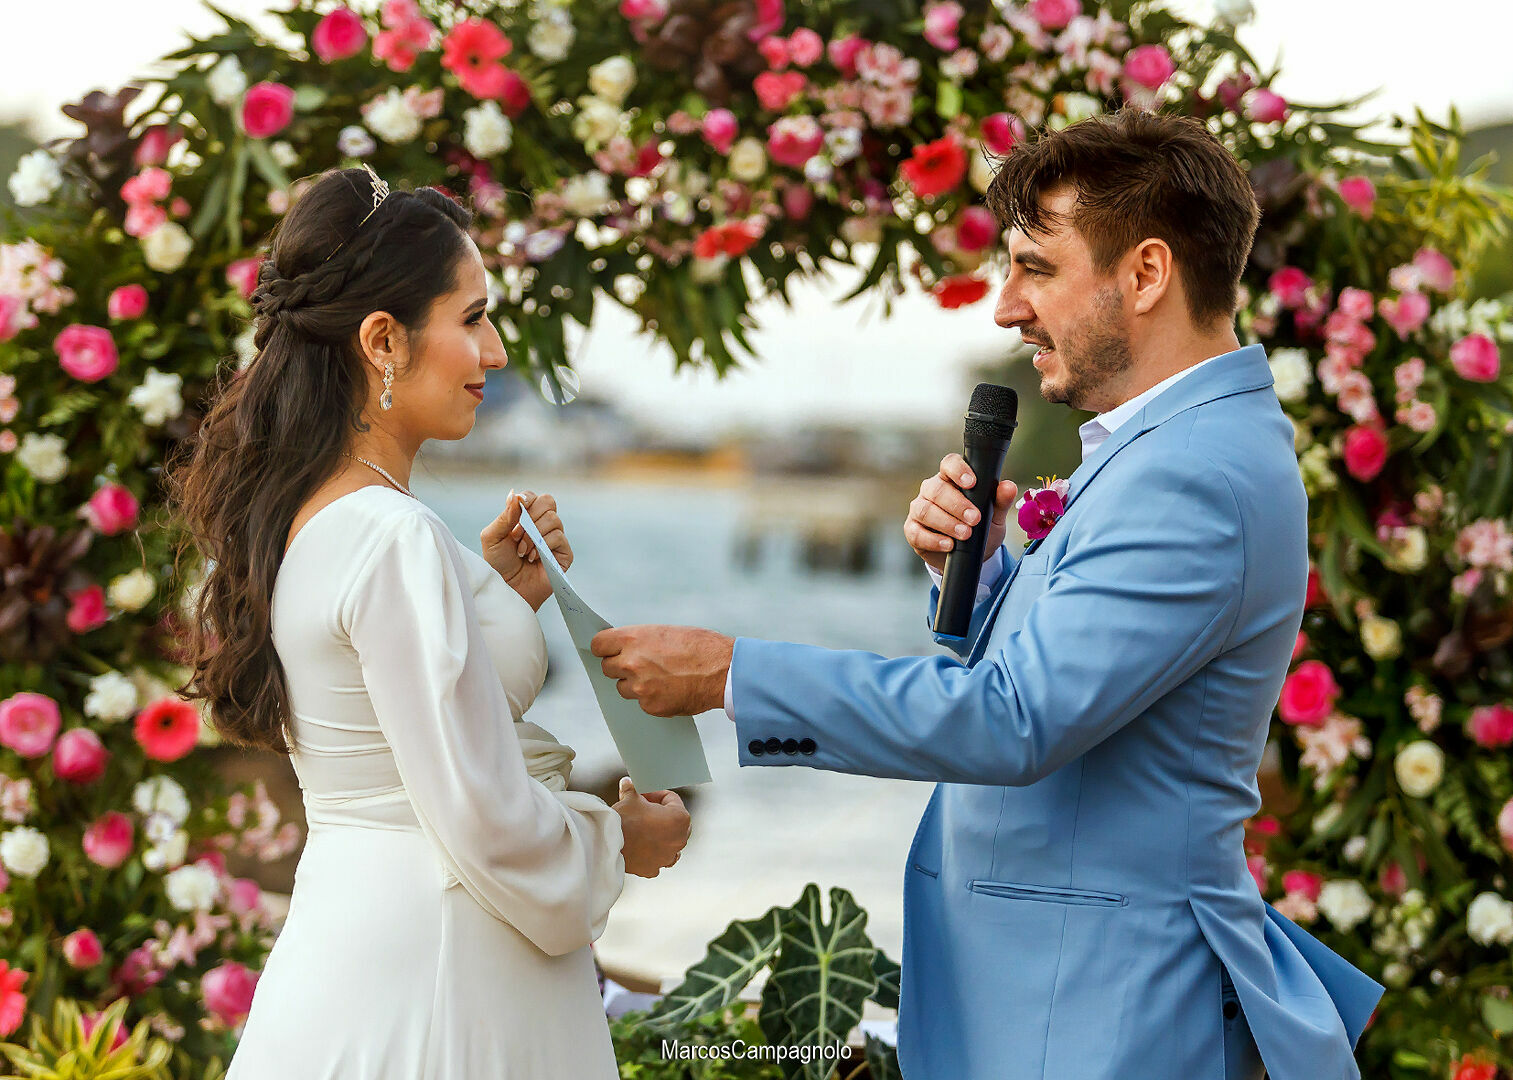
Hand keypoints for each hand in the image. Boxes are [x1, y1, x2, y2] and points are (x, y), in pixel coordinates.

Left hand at [481, 490, 570, 611]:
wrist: (507, 589)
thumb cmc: (498, 565)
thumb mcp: (492, 538)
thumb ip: (505, 516)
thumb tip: (515, 495)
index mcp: (526, 518)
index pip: (533, 497)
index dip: (527, 499)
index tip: (518, 507)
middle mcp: (542, 525)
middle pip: (548, 501)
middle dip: (529, 517)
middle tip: (516, 536)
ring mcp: (555, 539)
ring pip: (553, 519)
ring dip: (532, 535)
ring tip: (522, 552)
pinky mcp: (564, 554)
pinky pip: (559, 537)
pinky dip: (543, 546)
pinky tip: (533, 558)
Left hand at [590, 625, 733, 716]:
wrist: (724, 671)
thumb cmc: (700, 646)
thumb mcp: (665, 632)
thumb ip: (640, 641)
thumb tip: (624, 648)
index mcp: (632, 639)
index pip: (598, 645)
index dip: (605, 648)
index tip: (609, 650)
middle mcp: (631, 663)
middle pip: (607, 668)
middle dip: (620, 667)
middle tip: (640, 665)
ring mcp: (639, 688)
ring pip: (623, 688)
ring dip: (635, 684)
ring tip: (660, 677)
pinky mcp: (650, 706)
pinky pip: (642, 703)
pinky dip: (652, 698)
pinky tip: (671, 689)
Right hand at [613, 778, 690, 877]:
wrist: (607, 845)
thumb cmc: (623, 820)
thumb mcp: (629, 797)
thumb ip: (632, 788)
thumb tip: (627, 783)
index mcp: (680, 819)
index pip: (671, 799)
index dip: (655, 794)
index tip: (643, 794)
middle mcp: (679, 840)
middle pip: (675, 821)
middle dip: (661, 813)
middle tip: (644, 808)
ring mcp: (667, 857)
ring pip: (670, 842)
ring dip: (661, 835)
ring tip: (644, 827)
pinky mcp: (653, 868)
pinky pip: (657, 859)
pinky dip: (651, 853)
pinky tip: (639, 846)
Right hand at [905, 454, 1018, 574]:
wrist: (971, 556)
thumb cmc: (981, 528)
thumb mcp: (995, 516)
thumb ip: (1000, 501)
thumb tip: (1008, 486)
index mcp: (951, 479)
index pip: (949, 464)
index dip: (958, 470)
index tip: (972, 483)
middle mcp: (931, 490)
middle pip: (936, 489)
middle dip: (957, 504)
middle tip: (975, 519)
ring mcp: (919, 510)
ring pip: (924, 510)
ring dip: (946, 522)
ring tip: (964, 534)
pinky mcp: (912, 530)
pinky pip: (916, 532)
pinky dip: (933, 540)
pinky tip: (948, 545)